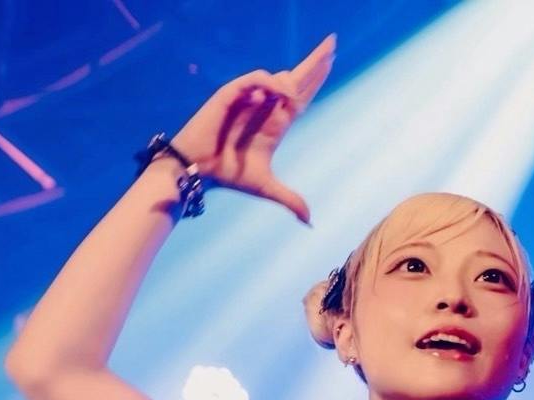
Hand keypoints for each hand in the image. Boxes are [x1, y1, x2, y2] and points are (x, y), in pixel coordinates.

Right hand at [170, 34, 335, 223]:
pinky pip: (255, 80)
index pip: (302, 96)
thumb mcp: (266, 188)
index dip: (316, 78)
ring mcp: (250, 98)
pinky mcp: (232, 94)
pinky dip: (267, 84)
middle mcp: (266, 107)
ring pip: (278, 78)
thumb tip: (309, 221)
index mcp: (276, 124)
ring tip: (290, 99)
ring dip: (290, 84)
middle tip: (333, 43)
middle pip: (296, 79)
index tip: (332, 60)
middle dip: (315, 62)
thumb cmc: (229, 174)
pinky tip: (274, 96)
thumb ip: (290, 200)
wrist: (200, 171)